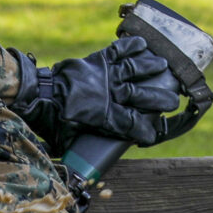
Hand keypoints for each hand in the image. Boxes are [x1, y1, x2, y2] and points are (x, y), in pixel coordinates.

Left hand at [11, 36, 183, 152]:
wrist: (39, 94)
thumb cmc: (53, 121)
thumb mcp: (69, 141)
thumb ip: (82, 150)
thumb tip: (84, 169)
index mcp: (105, 117)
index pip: (133, 125)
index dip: (145, 131)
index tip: (152, 134)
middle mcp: (110, 94)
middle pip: (141, 95)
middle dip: (159, 99)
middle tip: (173, 100)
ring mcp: (105, 75)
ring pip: (134, 69)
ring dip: (150, 67)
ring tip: (164, 66)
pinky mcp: (97, 61)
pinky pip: (118, 51)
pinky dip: (130, 46)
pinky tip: (143, 43)